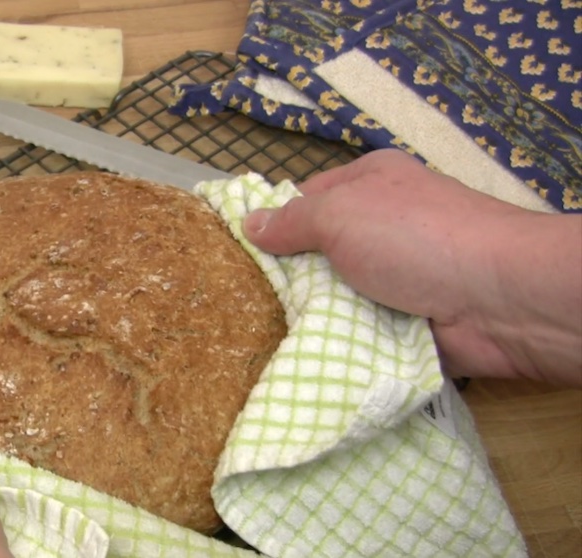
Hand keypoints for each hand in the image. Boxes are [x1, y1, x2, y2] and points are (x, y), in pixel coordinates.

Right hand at [243, 149, 581, 385]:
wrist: (498, 300)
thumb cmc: (415, 237)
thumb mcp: (341, 213)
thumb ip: (292, 220)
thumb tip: (249, 223)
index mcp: (372, 183)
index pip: (307, 197)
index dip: (274, 221)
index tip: (235, 252)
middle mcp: (384, 225)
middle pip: (318, 250)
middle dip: (286, 275)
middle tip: (239, 300)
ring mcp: (397, 275)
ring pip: (334, 294)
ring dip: (309, 313)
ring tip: (256, 333)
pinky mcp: (405, 321)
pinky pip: (356, 329)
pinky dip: (336, 341)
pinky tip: (298, 353)